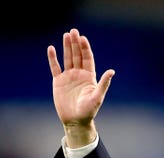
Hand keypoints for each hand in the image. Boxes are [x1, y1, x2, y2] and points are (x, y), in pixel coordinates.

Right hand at [47, 28, 114, 147]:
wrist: (76, 120)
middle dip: (75, 43)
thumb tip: (112, 71)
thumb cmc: (89, 110)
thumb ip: (104, 83)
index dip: (85, 48)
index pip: (87, 59)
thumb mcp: (97, 96)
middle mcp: (79, 74)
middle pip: (77, 55)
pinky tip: (51, 48)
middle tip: (73, 31)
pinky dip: (53, 58)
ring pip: (67, 58)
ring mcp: (69, 77)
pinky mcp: (58, 81)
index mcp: (89, 76)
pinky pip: (55, 67)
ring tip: (66, 35)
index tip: (83, 38)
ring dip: (66, 47)